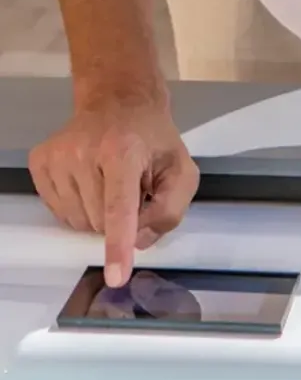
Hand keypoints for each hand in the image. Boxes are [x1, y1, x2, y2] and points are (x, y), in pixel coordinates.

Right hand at [28, 101, 198, 286]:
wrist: (119, 102)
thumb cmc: (154, 140)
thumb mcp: (181, 170)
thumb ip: (170, 210)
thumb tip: (139, 241)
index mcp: (122, 151)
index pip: (120, 208)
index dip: (118, 245)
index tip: (116, 277)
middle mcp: (82, 152)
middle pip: (100, 222)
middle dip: (121, 220)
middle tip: (132, 189)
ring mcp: (57, 157)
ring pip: (78, 221)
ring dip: (99, 216)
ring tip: (112, 183)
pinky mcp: (40, 162)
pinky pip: (60, 212)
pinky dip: (80, 209)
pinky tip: (92, 183)